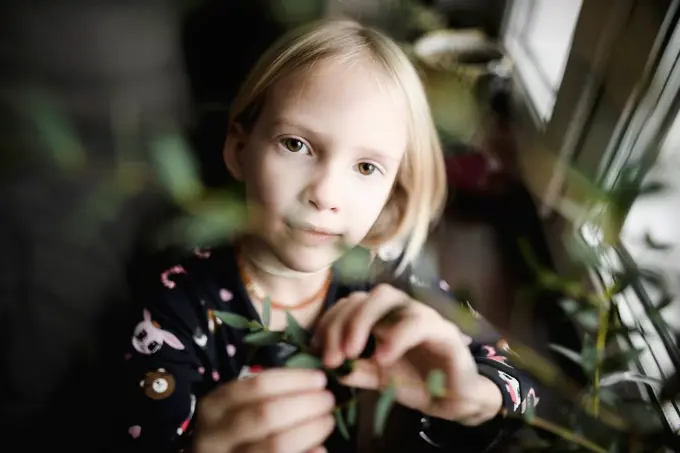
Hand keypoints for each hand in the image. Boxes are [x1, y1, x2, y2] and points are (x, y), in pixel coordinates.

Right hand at [193, 369, 334, 452]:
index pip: (257, 385)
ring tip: (327, 421)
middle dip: (305, 404)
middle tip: (328, 400)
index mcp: (215, 406)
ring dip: (310, 430)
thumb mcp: (238, 407)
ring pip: (275, 445)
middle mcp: (216, 435)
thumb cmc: (235, 428)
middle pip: (266, 415)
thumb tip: (314, 383)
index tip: (320, 379)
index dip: (294, 380)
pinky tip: (321, 448)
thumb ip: (268, 394)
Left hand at [313, 284, 501, 424]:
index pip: (348, 305)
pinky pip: (417, 323)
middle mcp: (400, 309)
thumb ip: (355, 370)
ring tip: (351, 353)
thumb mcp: (378, 379)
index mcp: (382, 317)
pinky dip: (395, 337)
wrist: (457, 400)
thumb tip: (328, 367)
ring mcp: (422, 315)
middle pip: (362, 296)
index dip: (328, 324)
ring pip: (387, 296)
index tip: (315, 351)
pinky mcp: (444, 330)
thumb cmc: (417, 382)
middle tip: (331, 357)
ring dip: (361, 322)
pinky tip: (382, 358)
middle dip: (340, 323)